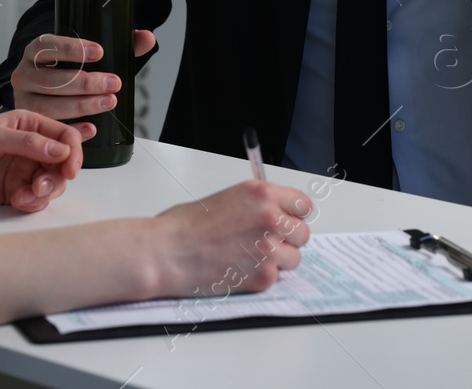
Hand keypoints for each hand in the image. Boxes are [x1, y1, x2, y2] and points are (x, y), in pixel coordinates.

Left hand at [0, 110, 90, 212]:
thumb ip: (28, 143)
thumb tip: (61, 151)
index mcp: (28, 125)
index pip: (64, 136)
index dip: (73, 152)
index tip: (69, 169)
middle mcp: (30, 147)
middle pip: (63, 164)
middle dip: (58, 177)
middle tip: (40, 187)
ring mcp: (22, 171)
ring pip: (52, 184)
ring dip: (44, 193)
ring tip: (24, 196)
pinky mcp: (13, 192)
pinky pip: (36, 200)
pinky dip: (32, 203)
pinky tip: (17, 201)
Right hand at [10, 29, 157, 119]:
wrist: (48, 84)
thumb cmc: (70, 68)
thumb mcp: (91, 54)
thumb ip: (119, 44)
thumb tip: (147, 38)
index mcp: (35, 51)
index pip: (48, 45)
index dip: (73, 49)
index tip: (99, 52)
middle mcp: (24, 73)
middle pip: (52, 79)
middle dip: (86, 83)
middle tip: (113, 83)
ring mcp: (24, 99)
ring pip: (50, 105)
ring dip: (82, 105)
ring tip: (108, 101)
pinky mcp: (30, 120)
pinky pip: (50, 127)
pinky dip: (73, 128)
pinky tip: (93, 127)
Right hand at [147, 181, 311, 298]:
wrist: (167, 253)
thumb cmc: (184, 226)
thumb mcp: (228, 198)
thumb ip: (257, 205)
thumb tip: (276, 214)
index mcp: (262, 194)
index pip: (303, 204)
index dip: (294, 214)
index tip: (287, 220)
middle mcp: (270, 219)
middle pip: (302, 233)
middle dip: (288, 239)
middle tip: (267, 242)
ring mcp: (269, 249)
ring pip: (294, 258)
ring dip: (278, 260)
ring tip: (251, 258)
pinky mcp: (263, 276)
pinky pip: (277, 277)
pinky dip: (262, 276)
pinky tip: (241, 270)